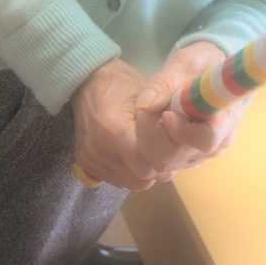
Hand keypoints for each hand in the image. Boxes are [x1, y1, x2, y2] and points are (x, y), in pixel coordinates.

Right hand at [70, 58, 158, 190]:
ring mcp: (90, 159)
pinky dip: (128, 172)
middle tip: (164, 153)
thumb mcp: (146, 97)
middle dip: (155, 169)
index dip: (162, 160)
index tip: (170, 150)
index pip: (146, 165)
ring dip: (142, 173)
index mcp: (114, 131)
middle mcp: (99, 150)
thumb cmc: (122, 84)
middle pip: (139, 178)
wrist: (88, 81)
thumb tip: (180, 146)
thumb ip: (161, 123)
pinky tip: (134, 156)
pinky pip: (115, 180)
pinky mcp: (86, 164)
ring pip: (128, 182)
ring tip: (150, 154)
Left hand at [134, 41, 245, 177]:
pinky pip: (162, 161)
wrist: (209, 71)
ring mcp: (203, 153)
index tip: (165, 113)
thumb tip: (144, 105)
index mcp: (227, 117)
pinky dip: (150, 143)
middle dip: (154, 132)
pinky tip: (155, 120)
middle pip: (178, 155)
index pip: (206, 139)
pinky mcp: (188, 157)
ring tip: (152, 110)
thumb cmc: (203, 64)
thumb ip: (165, 82)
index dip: (181, 130)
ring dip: (148, 137)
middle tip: (148, 107)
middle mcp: (218, 142)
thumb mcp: (186, 62)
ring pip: (165, 161)